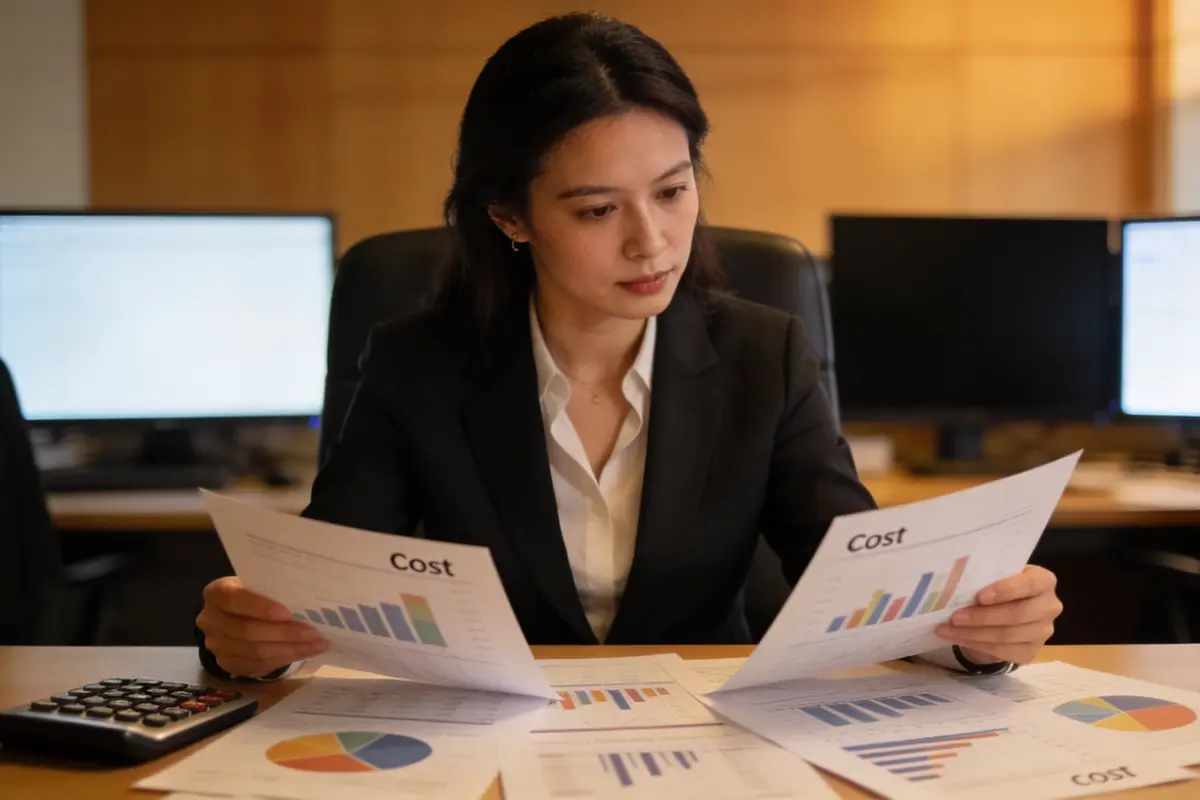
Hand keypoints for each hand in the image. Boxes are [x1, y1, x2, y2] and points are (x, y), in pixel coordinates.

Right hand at [197, 577, 329, 677]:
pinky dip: (286, 659)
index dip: (260, 607)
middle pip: (248, 631)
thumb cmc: (255, 592)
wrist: (236, 614)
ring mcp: (217, 645)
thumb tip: (309, 598)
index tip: (287, 613)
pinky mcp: (228, 664)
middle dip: (285, 633)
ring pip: (256, 652)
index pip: (235, 599)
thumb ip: (273, 589)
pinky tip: (307, 652)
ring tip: (318, 643)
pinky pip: (259, 665)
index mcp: (217, 593)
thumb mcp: (259, 584)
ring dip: (291, 649)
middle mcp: (210, 620)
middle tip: (314, 631)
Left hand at [935, 565, 1062, 664]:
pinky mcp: (1031, 652)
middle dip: (982, 617)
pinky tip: (957, 639)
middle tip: (954, 617)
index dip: (1005, 590)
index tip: (980, 596)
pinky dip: (976, 645)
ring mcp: (1043, 632)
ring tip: (947, 629)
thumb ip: (986, 578)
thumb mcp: (996, 576)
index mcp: (1043, 581)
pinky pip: (1003, 651)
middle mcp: (1050, 606)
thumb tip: (955, 584)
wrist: (1004, 611)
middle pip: (1017, 615)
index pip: (1029, 584)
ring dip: (973, 634)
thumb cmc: (998, 586)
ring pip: (1007, 636)